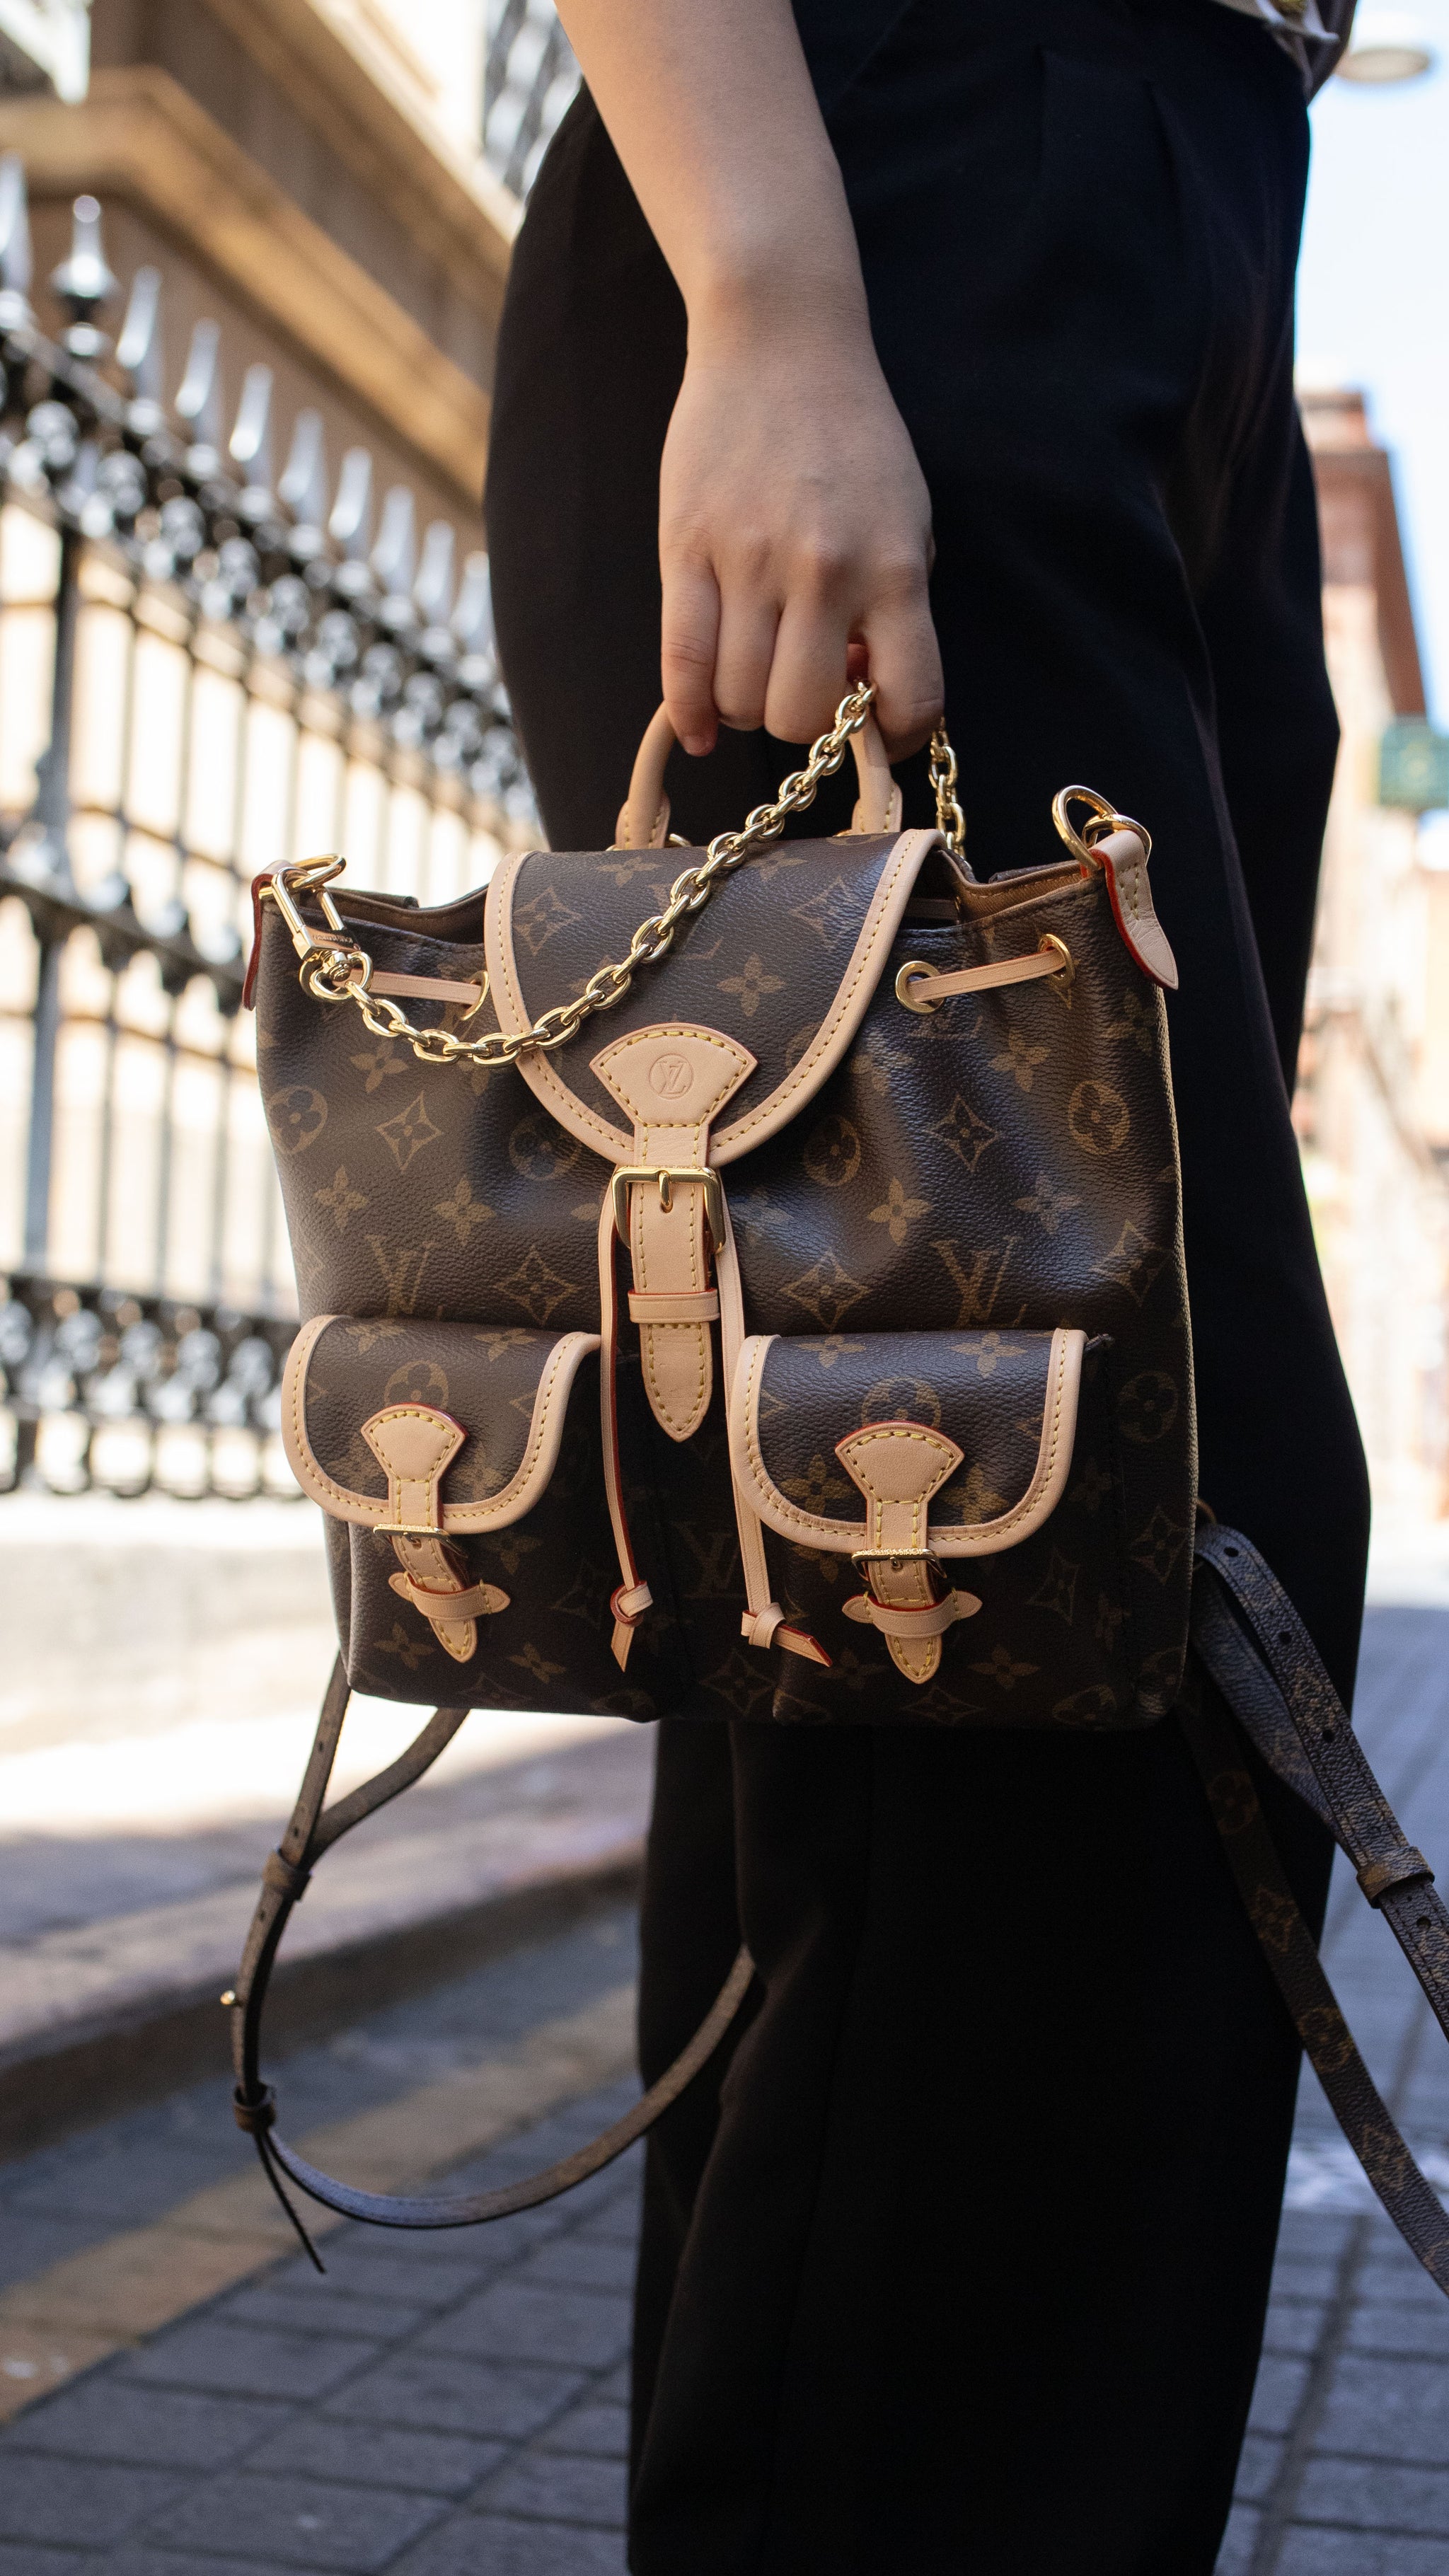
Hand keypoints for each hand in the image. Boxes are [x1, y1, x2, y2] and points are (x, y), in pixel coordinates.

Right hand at [658, 314, 942, 760]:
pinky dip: (690, 713)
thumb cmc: (851, 441)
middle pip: (804, 714)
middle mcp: (826, 571)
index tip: (875, 732)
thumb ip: (895, 611)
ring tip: (753, 676)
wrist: (780, 342)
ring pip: (742, 698)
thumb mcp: (905, 521)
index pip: (910, 699)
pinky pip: (683, 663)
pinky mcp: (687, 549)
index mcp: (894, 568)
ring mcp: (752, 561)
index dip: (893, 738)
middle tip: (799, 687)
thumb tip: (859, 697)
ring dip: (747, 707)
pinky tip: (699, 727)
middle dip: (804, 722)